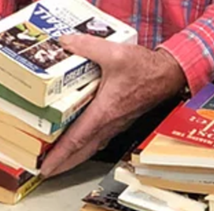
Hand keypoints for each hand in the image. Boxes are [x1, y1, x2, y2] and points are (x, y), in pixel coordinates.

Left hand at [38, 35, 186, 177]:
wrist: (167, 74)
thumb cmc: (144, 68)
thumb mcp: (113, 52)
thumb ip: (86, 46)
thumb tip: (64, 42)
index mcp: (104, 111)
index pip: (77, 139)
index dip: (59, 155)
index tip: (45, 168)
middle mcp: (109, 122)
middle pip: (82, 151)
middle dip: (62, 163)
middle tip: (45, 171)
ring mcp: (115, 124)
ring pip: (91, 147)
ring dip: (74, 156)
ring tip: (58, 160)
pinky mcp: (120, 120)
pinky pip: (99, 139)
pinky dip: (85, 145)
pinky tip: (80, 141)